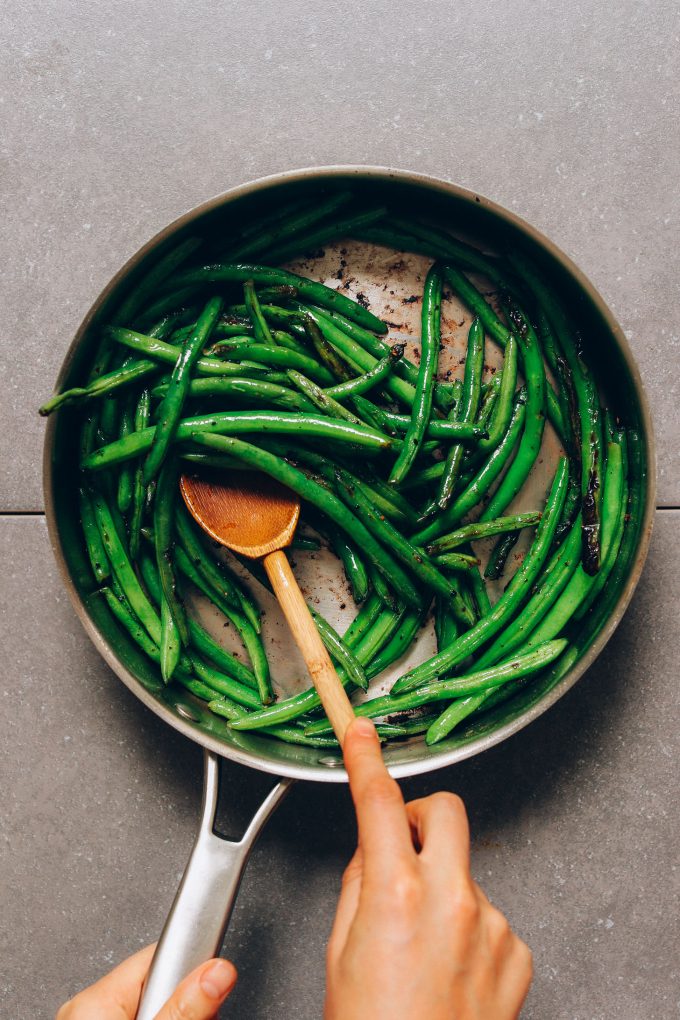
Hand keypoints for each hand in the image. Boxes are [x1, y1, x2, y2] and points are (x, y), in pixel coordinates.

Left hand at [56, 943, 236, 1019]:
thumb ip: (183, 1007)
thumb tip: (219, 970)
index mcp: (94, 999)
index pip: (161, 952)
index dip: (194, 963)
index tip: (219, 973)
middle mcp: (86, 1008)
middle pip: (160, 979)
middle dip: (185, 997)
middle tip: (202, 1017)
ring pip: (153, 1000)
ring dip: (176, 1012)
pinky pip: (139, 1014)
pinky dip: (159, 1018)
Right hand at [325, 717, 531, 1019]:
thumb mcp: (341, 952)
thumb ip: (360, 886)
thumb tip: (374, 851)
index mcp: (395, 895)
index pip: (377, 803)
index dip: (365, 758)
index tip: (360, 731)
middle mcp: (451, 900)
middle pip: (445, 811)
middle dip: (420, 816)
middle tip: (400, 844)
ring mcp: (492, 924)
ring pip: (465, 870)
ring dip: (442, 887)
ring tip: (421, 947)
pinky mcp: (517, 951)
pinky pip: (489, 915)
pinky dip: (469, 930)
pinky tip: (450, 970)